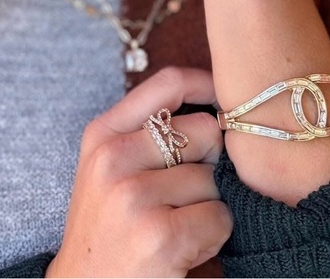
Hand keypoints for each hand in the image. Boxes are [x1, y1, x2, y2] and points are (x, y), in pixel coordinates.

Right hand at [46, 68, 231, 277]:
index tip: (226, 101)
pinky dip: (214, 234)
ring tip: (176, 223)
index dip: (207, 84)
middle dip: (210, 161)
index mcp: (103, 134)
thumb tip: (216, 104)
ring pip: (216, 177)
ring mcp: (133, 196)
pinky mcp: (159, 236)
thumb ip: (148, 131)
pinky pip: (220, 216)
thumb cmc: (110, 224)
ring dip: (210, 203)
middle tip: (185, 192)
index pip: (168, 83)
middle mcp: (113, 158)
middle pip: (205, 130)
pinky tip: (183, 246)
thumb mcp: (112, 167)